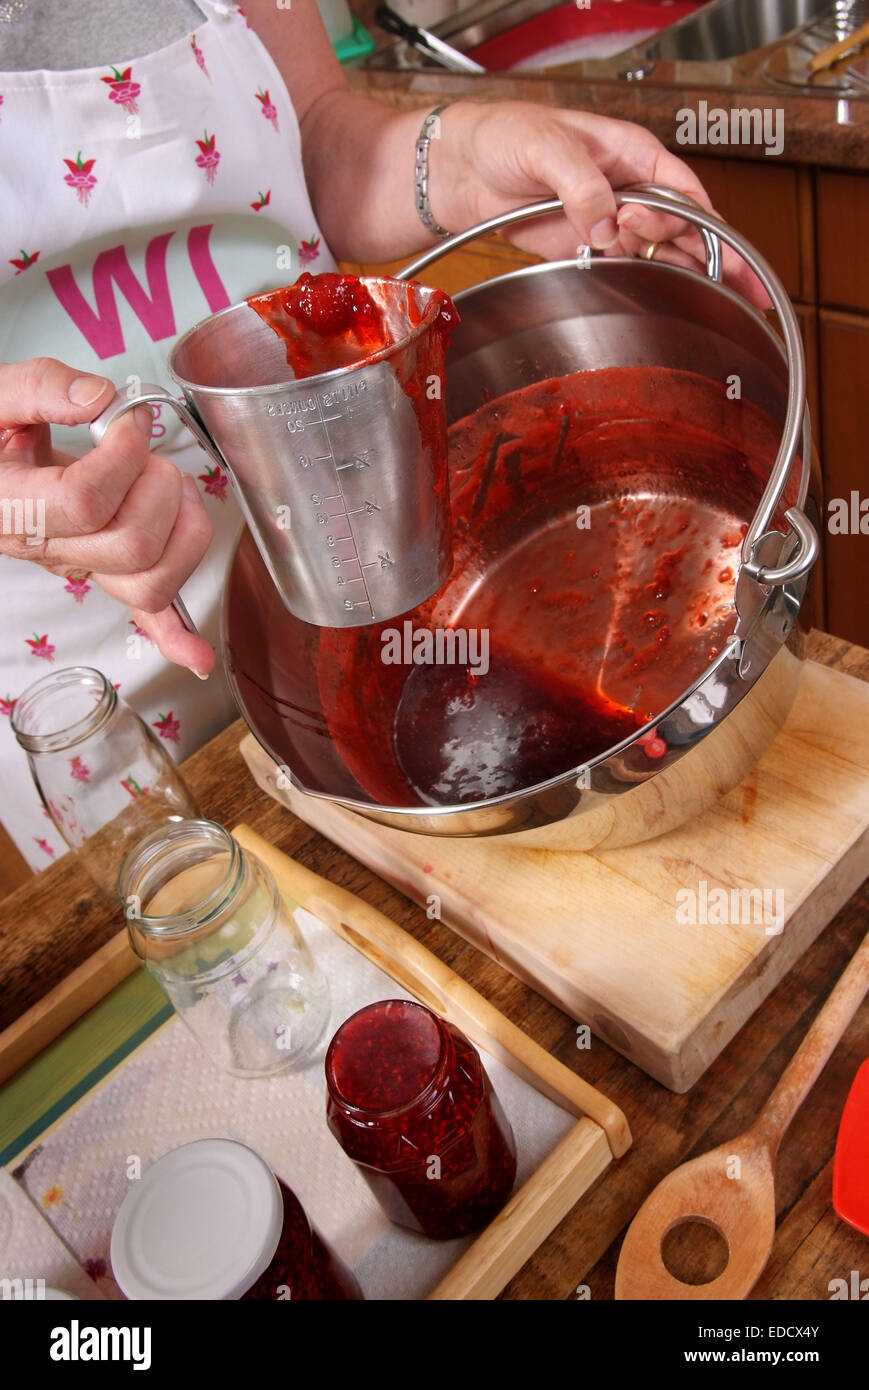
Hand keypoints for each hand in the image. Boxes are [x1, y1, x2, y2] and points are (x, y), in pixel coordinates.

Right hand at [0, 357, 215, 674]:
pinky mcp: (103, 572)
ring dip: (183, 530)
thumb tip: (99, 399)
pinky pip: (141, 616)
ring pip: (151, 582)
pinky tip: (198, 657)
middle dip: (159, 488)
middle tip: (146, 453)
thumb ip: (39, 388)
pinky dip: (174, 635)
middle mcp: (48, 548)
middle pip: (132, 546)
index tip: (127, 421)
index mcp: (14, 508)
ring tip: (167, 489)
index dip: (123, 456)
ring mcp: (80, 566)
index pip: (86, 501)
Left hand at [429, 102, 769, 308]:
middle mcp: (628, 188)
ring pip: (661, 252)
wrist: (460, 168)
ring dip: (677, 275)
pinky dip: (642, 284)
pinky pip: (625, 266)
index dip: (712, 225)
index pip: (686, 192)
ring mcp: (609, 219)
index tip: (721, 252)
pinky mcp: (586, 246)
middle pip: (686, 228)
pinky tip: (658, 300)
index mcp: (631, 154)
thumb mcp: (545, 147)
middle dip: (708, 259)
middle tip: (712, 288)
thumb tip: (606, 221)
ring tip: (695, 299)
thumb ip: (581, 184)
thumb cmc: (502, 135)